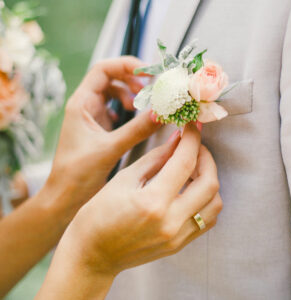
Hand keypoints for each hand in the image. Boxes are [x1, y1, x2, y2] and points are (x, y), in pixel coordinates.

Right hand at [38, 124, 221, 299]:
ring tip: (194, 168)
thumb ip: (155, 158)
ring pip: (214, 203)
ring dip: (209, 179)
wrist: (92, 254)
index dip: (192, 139)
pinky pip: (207, 220)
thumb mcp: (124, 179)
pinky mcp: (178, 244)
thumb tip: (177, 140)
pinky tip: (192, 189)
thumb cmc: (98, 215)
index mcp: (152, 202)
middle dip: (206, 157)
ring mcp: (177, 237)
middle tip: (194, 146)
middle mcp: (170, 222)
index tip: (192, 126)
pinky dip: (206, 199)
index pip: (185, 162)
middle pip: (209, 183)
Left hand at [45, 56, 159, 219]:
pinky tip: (132, 118)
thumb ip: (137, 130)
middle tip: (150, 89)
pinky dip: (126, 109)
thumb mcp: (110, 148)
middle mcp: (85, 106)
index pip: (103, 69)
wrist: (65, 195)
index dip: (126, 65)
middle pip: (110, 78)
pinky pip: (115, 109)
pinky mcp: (98, 128)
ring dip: (129, 94)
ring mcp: (91, 117)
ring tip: (141, 106)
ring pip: (113, 93)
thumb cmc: (77, 173)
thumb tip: (161, 113)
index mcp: (81, 103)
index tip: (148, 72)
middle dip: (131, 80)